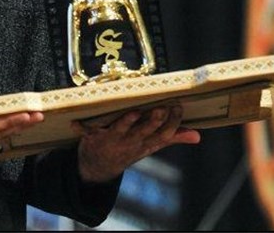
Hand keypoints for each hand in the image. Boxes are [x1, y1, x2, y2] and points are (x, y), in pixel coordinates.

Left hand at [73, 105, 200, 182]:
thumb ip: (173, 137)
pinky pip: (87, 132)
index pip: (164, 134)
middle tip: (162, 108)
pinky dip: (81, 128)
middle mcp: (131, 142)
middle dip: (153, 121)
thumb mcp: (151, 146)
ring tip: (134, 112)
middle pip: (144, 132)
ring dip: (126, 122)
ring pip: (121, 130)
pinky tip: (75, 123)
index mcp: (145, 144)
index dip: (173, 123)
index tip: (179, 107)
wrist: (97, 167)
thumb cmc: (127, 149)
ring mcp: (112, 140)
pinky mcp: (93, 138)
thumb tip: (197, 136)